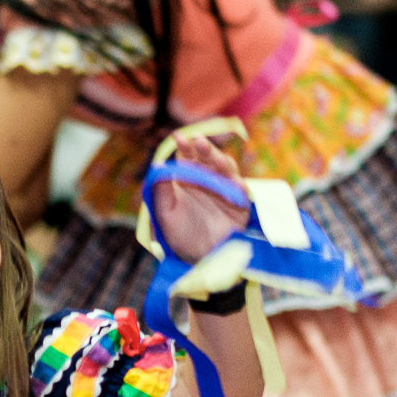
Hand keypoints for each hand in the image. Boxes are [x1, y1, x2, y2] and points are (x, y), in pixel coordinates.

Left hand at [150, 135, 251, 263]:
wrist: (201, 259)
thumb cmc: (181, 236)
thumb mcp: (165, 214)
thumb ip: (161, 191)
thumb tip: (156, 165)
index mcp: (188, 179)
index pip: (186, 157)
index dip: (184, 146)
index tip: (177, 137)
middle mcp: (207, 180)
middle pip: (207, 158)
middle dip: (203, 148)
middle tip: (197, 140)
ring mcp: (225, 189)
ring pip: (225, 167)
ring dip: (219, 159)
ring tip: (213, 155)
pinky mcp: (240, 202)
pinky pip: (239, 188)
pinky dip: (235, 182)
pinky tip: (230, 179)